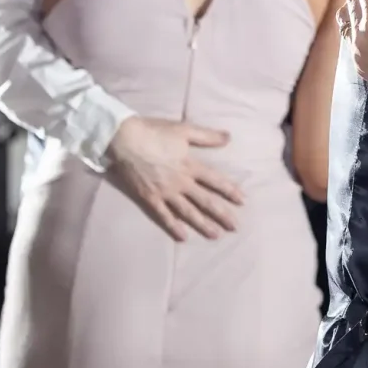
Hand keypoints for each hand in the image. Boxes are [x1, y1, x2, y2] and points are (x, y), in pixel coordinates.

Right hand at [105, 117, 244, 241]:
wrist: (124, 139)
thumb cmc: (154, 132)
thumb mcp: (184, 130)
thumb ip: (207, 136)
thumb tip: (229, 138)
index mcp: (190, 165)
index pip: (215, 181)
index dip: (230, 190)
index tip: (242, 201)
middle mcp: (181, 182)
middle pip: (205, 201)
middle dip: (222, 214)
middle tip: (235, 227)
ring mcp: (165, 192)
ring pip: (187, 212)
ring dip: (202, 224)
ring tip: (215, 235)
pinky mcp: (150, 198)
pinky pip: (164, 215)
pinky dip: (173, 226)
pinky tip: (183, 237)